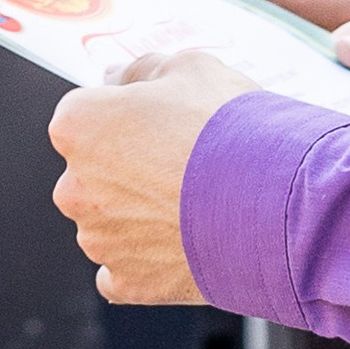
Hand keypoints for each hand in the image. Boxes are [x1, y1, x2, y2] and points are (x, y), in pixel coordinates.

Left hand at [49, 44, 258, 301]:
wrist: (275, 202)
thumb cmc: (232, 130)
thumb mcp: (191, 68)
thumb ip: (141, 71)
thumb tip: (116, 78)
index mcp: (78, 125)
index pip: (85, 115)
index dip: (128, 115)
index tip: (161, 121)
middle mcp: (74, 185)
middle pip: (94, 172)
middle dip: (130, 167)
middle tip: (183, 162)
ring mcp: (99, 238)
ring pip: (110, 221)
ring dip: (141, 213)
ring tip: (197, 203)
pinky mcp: (127, 281)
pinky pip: (124, 268)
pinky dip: (149, 259)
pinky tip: (186, 241)